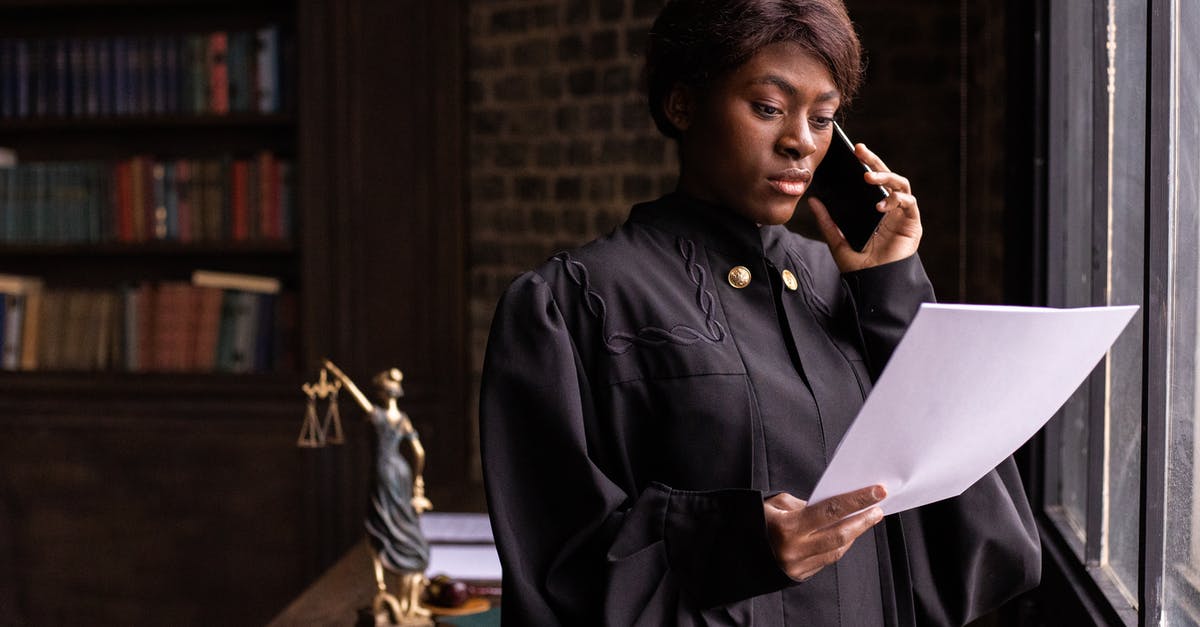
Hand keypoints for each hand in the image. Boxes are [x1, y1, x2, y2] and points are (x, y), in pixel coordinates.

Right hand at [763, 485, 885, 581]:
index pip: (831, 510)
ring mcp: (797, 565)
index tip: (877, 492)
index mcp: (787, 526)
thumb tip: (831, 508)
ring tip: (865, 520)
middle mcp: (794, 549)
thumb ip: (803, 504)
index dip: (857, 500)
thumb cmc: (755, 522)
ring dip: (854, 534)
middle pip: (840, 534)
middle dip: (863, 520)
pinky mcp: (798, 576)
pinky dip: (839, 546)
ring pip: (837, 550)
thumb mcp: (774, 504)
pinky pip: (826, 560)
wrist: (734, 552)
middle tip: (878, 508)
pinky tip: (847, 535)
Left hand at [808, 143, 921, 272]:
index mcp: (874, 209)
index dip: (865, 164)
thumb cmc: (859, 266)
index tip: (852, 151)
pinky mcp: (912, 224)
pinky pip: (909, 203)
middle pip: (886, 177)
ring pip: (900, 184)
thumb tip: (813, 200)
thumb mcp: (837, 241)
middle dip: (874, 162)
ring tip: (869, 178)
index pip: (871, 181)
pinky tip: (882, 204)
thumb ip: (827, 221)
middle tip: (860, 151)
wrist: (873, 285)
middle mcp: (890, 208)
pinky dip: (897, 199)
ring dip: (886, 177)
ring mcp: (902, 215)